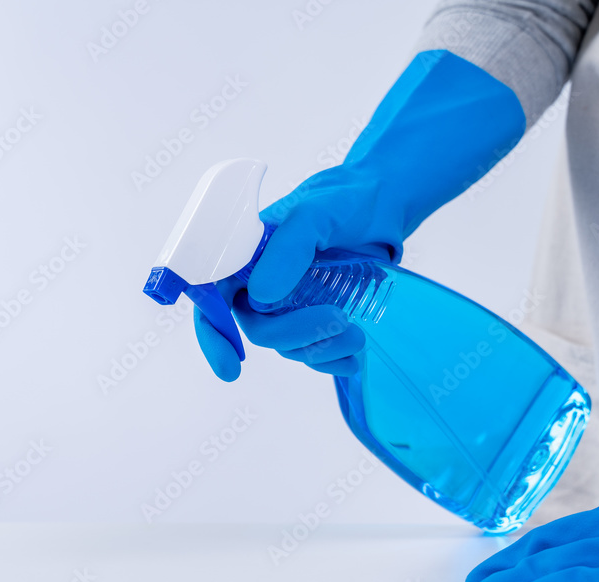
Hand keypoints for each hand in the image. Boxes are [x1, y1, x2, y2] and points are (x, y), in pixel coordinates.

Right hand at [195, 50, 525, 380]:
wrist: (385, 203)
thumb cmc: (345, 198)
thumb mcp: (316, 213)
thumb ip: (289, 248)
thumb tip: (260, 297)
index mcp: (247, 254)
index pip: (212, 296)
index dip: (214, 332)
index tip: (231, 367)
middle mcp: (262, 281)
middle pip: (258, 328)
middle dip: (294, 334)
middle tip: (341, 321)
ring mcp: (289, 302)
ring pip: (288, 345)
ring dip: (321, 348)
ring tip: (358, 334)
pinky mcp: (316, 316)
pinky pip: (312, 352)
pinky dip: (330, 360)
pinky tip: (352, 358)